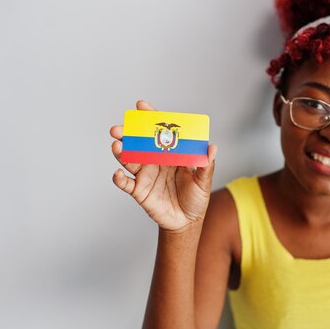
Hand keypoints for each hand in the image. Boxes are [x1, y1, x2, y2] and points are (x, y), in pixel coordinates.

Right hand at [110, 100, 217, 231]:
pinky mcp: (139, 191)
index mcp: (170, 153)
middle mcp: (154, 161)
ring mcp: (145, 175)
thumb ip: (206, 165)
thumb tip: (212, 147)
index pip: (158, 131)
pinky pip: (125, 183)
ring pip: (128, 160)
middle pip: (137, 143)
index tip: (140, 106)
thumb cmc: (196, 198)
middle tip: (119, 129)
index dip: (150, 118)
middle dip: (126, 134)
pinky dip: (119, 179)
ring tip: (116, 146)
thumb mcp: (204, 182)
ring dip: (121, 153)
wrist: (187, 222)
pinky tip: (118, 174)